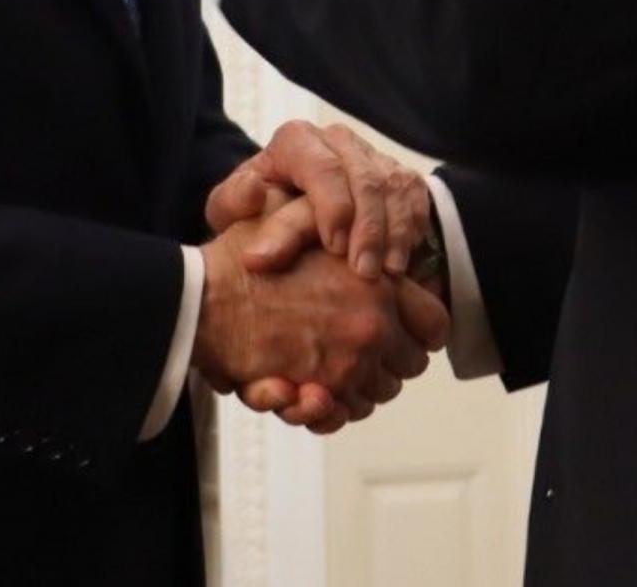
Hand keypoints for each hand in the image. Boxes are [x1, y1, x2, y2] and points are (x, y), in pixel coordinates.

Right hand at [195, 207, 443, 433]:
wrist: (201, 301)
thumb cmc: (244, 259)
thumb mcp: (299, 222)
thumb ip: (339, 233)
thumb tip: (364, 247)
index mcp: (377, 283)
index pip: (435, 322)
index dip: (421, 328)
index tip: (402, 328)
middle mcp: (372, 327)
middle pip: (411, 365)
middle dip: (389, 360)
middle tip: (359, 348)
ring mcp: (349, 365)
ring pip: (380, 393)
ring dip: (359, 387)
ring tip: (328, 369)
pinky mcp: (318, 393)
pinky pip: (344, 413)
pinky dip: (330, 409)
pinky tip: (307, 391)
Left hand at [207, 120, 432, 282]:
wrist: (293, 210)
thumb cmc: (259, 214)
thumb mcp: (233, 210)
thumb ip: (233, 202)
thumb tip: (254, 190)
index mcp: (295, 140)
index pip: (322, 165)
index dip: (333, 205)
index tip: (334, 247)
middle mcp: (336, 139)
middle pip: (363, 177)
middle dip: (368, 227)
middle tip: (365, 272)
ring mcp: (371, 154)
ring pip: (393, 187)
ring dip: (394, 233)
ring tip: (389, 274)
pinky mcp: (398, 173)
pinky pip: (415, 196)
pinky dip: (412, 229)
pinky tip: (403, 261)